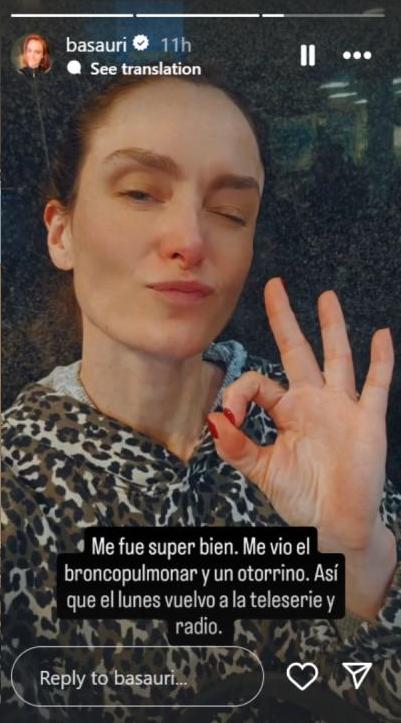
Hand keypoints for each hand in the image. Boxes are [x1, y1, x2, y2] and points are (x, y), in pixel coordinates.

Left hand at [207, 278, 395, 614]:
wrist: (335, 525)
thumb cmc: (301, 498)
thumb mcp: (262, 471)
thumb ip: (238, 446)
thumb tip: (212, 421)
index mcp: (286, 411)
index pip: (259, 382)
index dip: (239, 393)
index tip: (230, 418)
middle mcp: (313, 402)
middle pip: (296, 351)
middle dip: (285, 319)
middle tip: (274, 286)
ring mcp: (341, 408)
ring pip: (336, 357)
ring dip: (332, 327)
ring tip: (326, 297)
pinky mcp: (367, 420)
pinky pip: (376, 384)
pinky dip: (381, 360)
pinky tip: (382, 335)